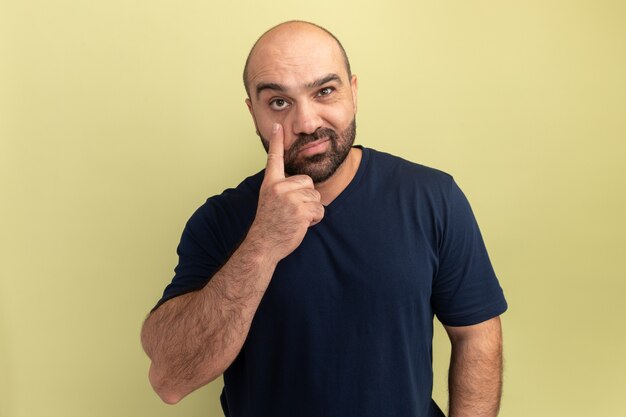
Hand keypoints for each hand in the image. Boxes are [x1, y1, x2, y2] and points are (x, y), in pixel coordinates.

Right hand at [248, 123, 323, 262]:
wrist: (264, 244)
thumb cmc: (270, 224)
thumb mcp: (270, 200)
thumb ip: (282, 188)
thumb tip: (301, 182)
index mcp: (271, 184)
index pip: (274, 159)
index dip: (276, 142)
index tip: (278, 126)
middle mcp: (279, 188)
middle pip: (308, 182)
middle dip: (307, 197)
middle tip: (292, 211)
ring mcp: (290, 199)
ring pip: (315, 196)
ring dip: (311, 209)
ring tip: (295, 218)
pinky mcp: (301, 210)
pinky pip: (319, 209)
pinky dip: (315, 219)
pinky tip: (301, 224)